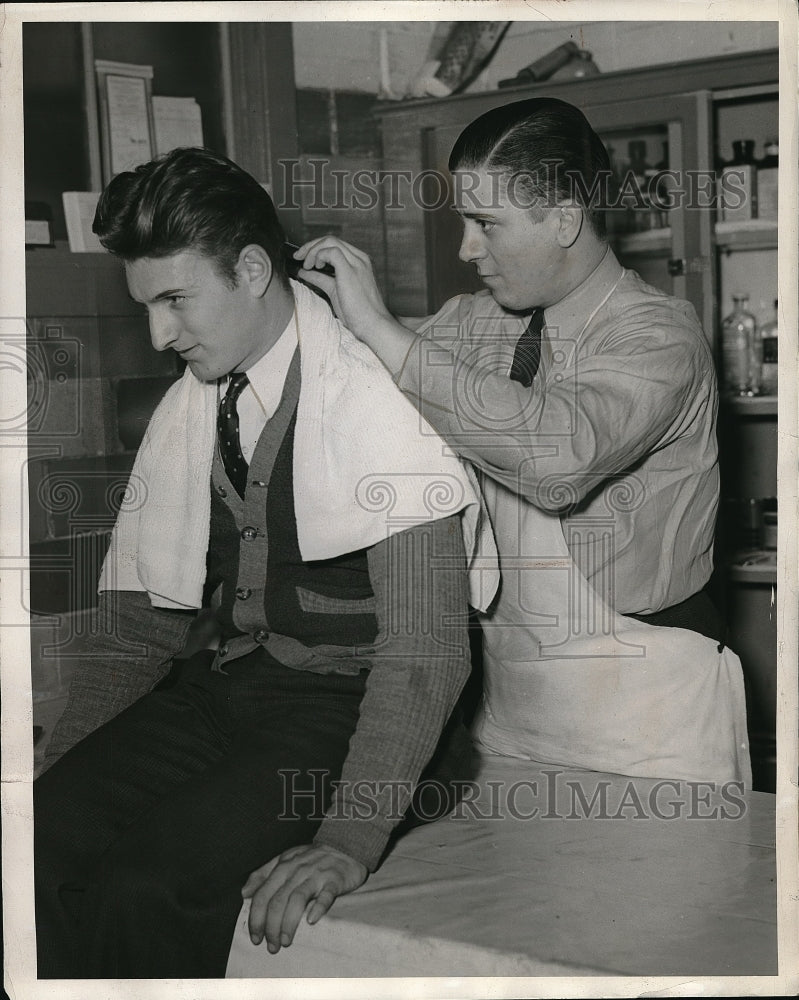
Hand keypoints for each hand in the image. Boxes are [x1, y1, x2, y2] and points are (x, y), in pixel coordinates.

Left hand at [241, 843, 367, 952]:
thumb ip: (263, 874)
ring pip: (297, 899)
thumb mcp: (285, 859)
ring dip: (289, 923)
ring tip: (286, 941)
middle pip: (278, 900)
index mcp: (283, 866)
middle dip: (271, 927)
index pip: (263, 894)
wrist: (344, 846)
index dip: (256, 918)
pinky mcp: (334, 880)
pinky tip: (311, 921)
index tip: (256, 937)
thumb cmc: (311, 857)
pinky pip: (325, 895)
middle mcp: (297, 870)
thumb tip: (244, 893)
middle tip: (272, 946)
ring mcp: (316, 874)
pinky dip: (318, 908)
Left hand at [292, 237, 393, 344]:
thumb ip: (321, 279)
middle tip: (298, 257)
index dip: (316, 248)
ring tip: (306, 265)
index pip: (335, 245)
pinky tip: (314, 267)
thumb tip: (304, 272)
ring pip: (330, 241)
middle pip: (330, 240)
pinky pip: (331, 251)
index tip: (303, 258)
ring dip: (312, 250)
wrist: (372, 324)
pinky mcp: (350, 269)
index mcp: (359, 262)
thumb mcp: (335, 291)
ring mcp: (356, 262)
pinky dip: (318, 255)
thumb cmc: (358, 312)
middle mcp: (359, 259)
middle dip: (310, 246)